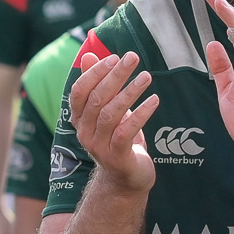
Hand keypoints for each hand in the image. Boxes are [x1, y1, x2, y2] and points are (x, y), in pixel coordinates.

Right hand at [66, 49, 158, 193]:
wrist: (126, 178)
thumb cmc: (118, 138)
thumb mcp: (108, 110)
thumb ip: (98, 84)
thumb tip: (88, 55)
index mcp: (79, 119)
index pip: (79, 91)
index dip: (95, 73)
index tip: (114, 58)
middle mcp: (85, 133)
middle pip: (97, 99)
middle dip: (115, 76)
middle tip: (133, 58)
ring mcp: (99, 147)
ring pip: (111, 114)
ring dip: (130, 93)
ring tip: (147, 77)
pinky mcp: (117, 157)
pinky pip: (127, 132)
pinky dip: (142, 114)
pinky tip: (154, 100)